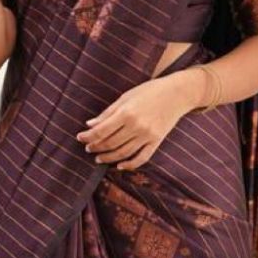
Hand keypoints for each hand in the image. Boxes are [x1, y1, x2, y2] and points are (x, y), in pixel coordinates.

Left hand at [76, 71, 197, 170]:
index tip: (80, 137)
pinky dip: (130, 164)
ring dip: (109, 158)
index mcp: (126, 113)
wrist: (177, 93)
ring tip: (99, 158)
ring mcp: (147, 136)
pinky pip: (142, 158)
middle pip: (110, 143)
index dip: (88, 136)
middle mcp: (136, 126)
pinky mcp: (157, 141)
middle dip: (96, 147)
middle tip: (88, 148)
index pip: (101, 131)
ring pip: (123, 153)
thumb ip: (108, 113)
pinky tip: (120, 166)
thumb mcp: (126, 97)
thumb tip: (90, 125)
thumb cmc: (149, 91)